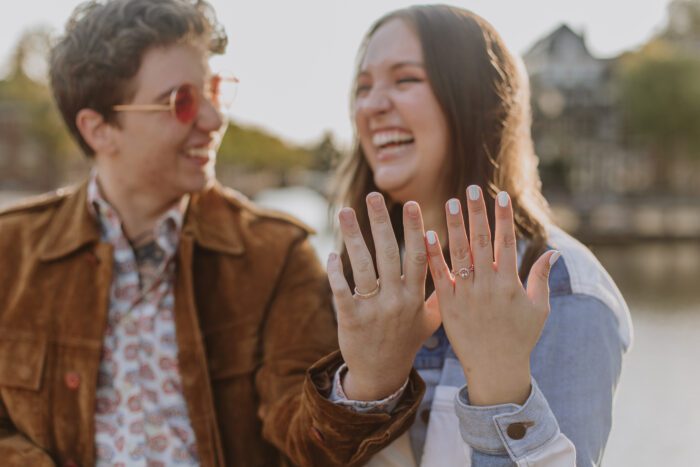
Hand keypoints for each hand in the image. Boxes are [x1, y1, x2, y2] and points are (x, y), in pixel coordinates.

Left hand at [327, 193, 440, 399]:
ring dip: (352, 236)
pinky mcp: (351, 319)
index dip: (415, 229)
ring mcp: (373, 310)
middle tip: (373, 195)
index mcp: (416, 297)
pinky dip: (335, 270)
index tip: (411, 204)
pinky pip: (341, 290)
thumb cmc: (407, 341)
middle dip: (381, 221)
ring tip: (345, 211)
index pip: (419, 256)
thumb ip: (441, 292)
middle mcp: (396, 300)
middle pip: (388, 253)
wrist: (381, 374)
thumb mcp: (431, 320)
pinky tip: (332, 253)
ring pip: (361, 266)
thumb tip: (454, 264)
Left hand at [424, 186, 559, 405]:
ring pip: (459, 254)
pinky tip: (427, 235)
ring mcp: (467, 294)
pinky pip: (439, 276)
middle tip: (470, 189)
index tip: (500, 196)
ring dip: (454, 227)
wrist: (495, 369)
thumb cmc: (520, 338)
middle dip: (477, 213)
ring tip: (449, 203)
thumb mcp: (538, 308)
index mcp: (510, 283)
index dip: (503, 218)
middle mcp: (488, 285)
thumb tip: (554, 251)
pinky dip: (434, 255)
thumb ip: (541, 278)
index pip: (506, 243)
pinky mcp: (448, 304)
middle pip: (481, 242)